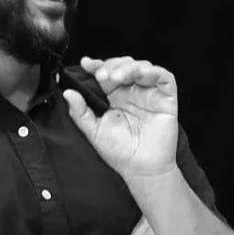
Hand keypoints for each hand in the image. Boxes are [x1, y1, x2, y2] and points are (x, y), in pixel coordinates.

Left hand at [63, 56, 178, 178]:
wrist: (141, 170)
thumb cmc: (121, 153)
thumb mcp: (94, 131)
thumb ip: (80, 112)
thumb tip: (67, 92)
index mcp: (116, 98)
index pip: (107, 74)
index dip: (97, 65)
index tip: (86, 64)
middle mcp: (133, 93)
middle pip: (124, 65)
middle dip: (112, 65)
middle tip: (102, 75)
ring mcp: (150, 95)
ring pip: (142, 67)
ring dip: (128, 66)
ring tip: (116, 77)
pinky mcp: (166, 99)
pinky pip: (164, 77)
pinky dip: (153, 71)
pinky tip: (140, 73)